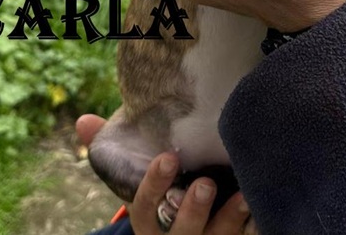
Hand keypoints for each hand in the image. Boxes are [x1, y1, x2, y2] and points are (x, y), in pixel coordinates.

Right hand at [76, 115, 250, 234]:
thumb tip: (83, 121)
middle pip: (180, 234)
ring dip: (229, 220)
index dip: (155, 187)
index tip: (168, 158)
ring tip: (243, 195)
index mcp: (149, 222)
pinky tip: (262, 207)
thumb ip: (114, 153)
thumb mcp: (135, 183)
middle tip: (206, 183)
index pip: (145, 210)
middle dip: (192, 211)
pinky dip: (252, 227)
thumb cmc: (159, 199)